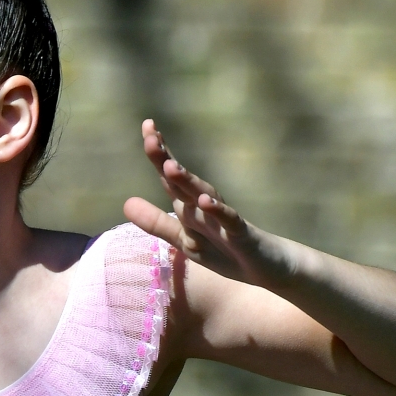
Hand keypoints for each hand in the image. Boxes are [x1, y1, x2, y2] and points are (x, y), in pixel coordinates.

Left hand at [123, 119, 292, 287]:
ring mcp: (225, 219)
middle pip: (183, 181)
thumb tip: (126, 203)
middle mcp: (206, 207)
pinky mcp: (243, 236)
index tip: (148, 127)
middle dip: (167, 160)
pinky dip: (219, 211)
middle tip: (151, 137)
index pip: (170, 178)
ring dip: (188, 181)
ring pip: (205, 196)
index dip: (159, 155)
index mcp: (190, 208)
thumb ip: (156, 223)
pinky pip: (230, 221)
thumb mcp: (185, 240)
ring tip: (170, 166)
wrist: (269, 269)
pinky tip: (206, 201)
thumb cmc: (226, 252)